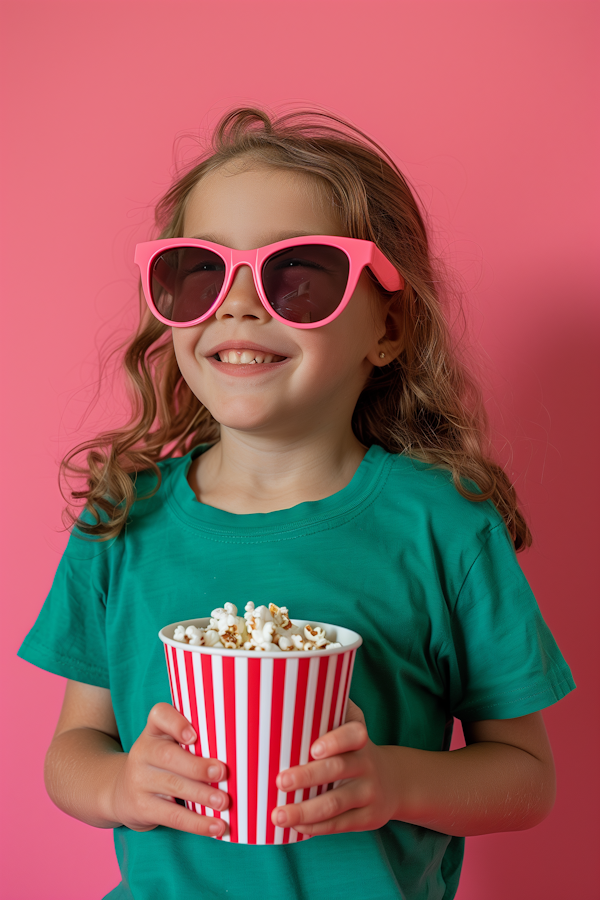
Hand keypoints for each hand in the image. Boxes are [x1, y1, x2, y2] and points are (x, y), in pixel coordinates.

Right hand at [109, 703, 228, 836]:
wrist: (122, 792)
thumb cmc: (161, 763)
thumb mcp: (168, 744)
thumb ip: (195, 741)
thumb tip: (238, 751)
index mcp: (154, 730)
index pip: (159, 715)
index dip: (176, 723)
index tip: (194, 735)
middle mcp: (143, 751)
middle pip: (168, 756)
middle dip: (197, 766)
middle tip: (223, 773)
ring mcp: (140, 780)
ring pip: (173, 786)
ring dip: (202, 795)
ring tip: (224, 802)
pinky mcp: (142, 807)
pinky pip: (172, 816)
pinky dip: (197, 823)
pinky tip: (216, 827)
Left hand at [271, 700, 395, 835]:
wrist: (393, 781)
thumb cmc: (352, 748)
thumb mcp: (349, 723)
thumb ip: (327, 708)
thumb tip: (287, 687)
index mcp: (359, 738)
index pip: (353, 734)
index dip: (335, 741)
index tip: (313, 748)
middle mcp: (367, 764)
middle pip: (338, 770)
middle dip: (307, 777)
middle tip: (279, 781)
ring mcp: (369, 793)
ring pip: (336, 804)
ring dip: (305, 811)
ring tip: (278, 815)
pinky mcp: (367, 818)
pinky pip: (339, 824)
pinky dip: (315, 827)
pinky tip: (294, 826)